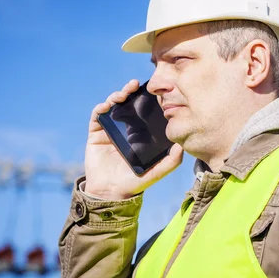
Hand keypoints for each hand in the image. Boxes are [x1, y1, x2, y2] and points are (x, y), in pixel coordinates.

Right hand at [84, 79, 183, 199]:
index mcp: (139, 133)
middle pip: (128, 104)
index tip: (155, 91)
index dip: (147, 100)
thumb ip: (171, 161)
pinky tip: (107, 105)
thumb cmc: (135, 182)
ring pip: (112, 106)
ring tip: (123, 93)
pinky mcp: (96, 133)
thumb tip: (183, 145)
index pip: (144, 111)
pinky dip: (101, 108)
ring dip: (116, 96)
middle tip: (136, 84)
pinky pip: (97, 116)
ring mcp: (110, 129)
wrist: (111, 192)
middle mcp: (125, 128)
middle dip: (131, 92)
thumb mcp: (157, 172)